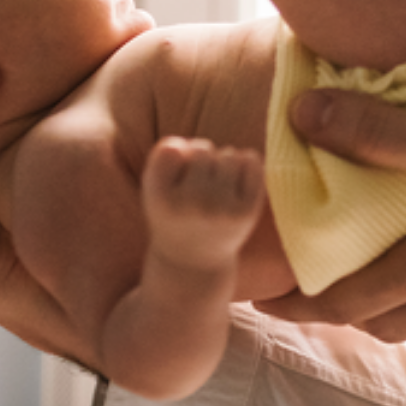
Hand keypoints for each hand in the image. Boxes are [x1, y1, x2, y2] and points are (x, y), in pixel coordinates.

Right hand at [141, 137, 265, 270]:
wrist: (195, 261)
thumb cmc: (174, 214)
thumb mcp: (153, 188)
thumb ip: (163, 155)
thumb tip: (192, 144)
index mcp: (160, 200)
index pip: (171, 149)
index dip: (176, 154)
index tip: (175, 174)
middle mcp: (190, 206)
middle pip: (202, 149)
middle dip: (202, 159)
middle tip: (198, 185)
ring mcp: (222, 210)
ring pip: (229, 154)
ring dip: (223, 163)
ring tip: (216, 187)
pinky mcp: (247, 212)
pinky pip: (252, 162)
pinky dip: (246, 164)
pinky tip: (235, 182)